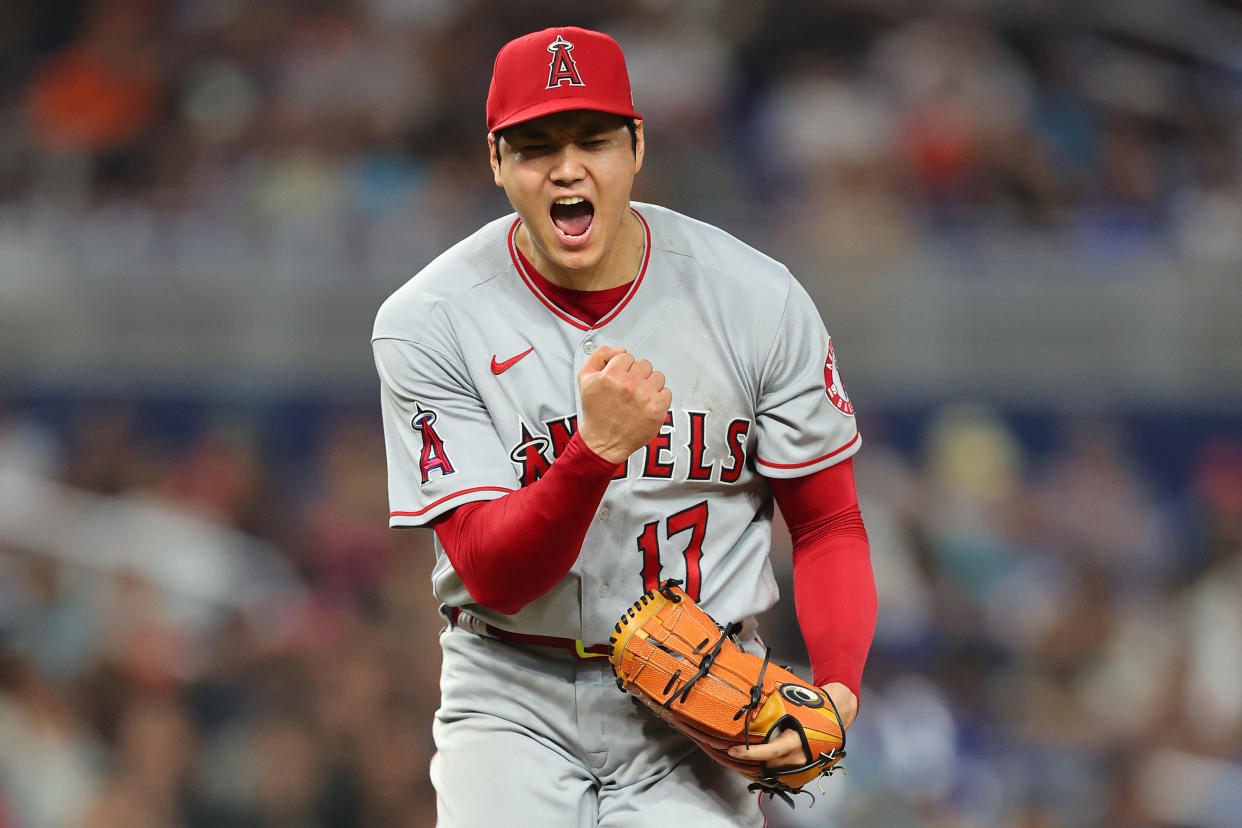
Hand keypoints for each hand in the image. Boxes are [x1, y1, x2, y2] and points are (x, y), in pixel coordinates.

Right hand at [577, 346, 670, 463]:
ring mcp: (646, 397)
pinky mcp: (658, 409)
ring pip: (657, 376)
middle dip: (637, 375)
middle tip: (628, 390)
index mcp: (612, 375)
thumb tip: (620, 350)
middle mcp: (630, 385)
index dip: (623, 368)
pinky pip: (667, 392)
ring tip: (638, 397)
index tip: (620, 379)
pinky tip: (646, 405)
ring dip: (649, 385)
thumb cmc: (595, 412)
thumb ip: (600, 356)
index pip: (627, 356)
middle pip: (644, 364)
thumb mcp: (585, 378)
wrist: (603, 441)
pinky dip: (659, 398)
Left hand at [726, 683, 856, 768]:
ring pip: (772, 770)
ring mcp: (801, 766)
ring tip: (741, 754)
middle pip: (766, 764)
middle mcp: (799, 757)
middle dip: (748, 760)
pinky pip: (780, 774)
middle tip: (730, 750)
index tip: (732, 750)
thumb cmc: (813, 708)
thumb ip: (771, 707)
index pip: (768, 751)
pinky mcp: (803, 771)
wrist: (836, 716)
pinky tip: (756, 761)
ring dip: (757, 764)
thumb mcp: (791, 704)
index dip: (748, 753)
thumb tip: (749, 701)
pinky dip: (767, 768)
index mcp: (796, 740)